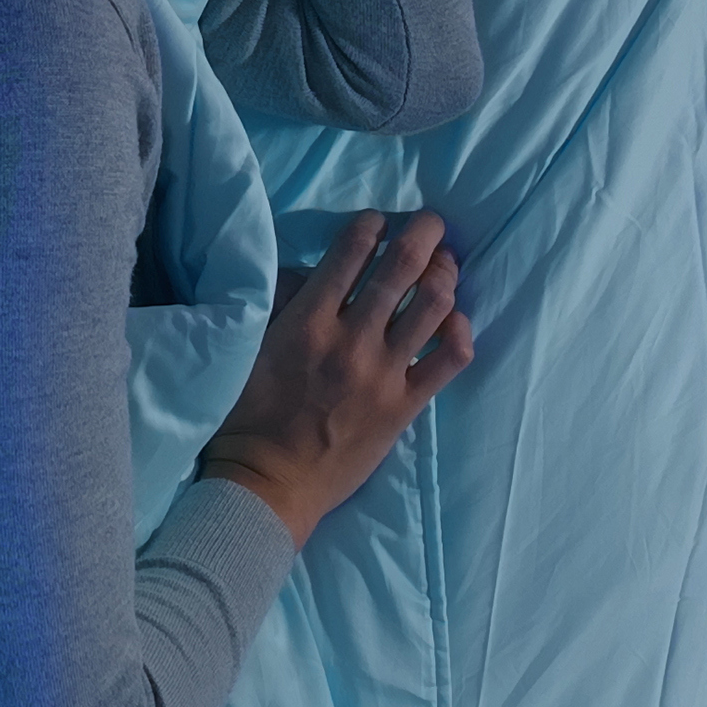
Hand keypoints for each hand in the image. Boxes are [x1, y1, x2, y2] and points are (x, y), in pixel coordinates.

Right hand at [196, 210, 472, 546]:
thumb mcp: (248, 349)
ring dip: (444, 273)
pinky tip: (454, 320)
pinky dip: (459, 331)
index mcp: (308, 320)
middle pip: (402, 265)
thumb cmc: (247, 417)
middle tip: (431, 222)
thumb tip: (303, 271)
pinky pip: (450, 360)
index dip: (371, 224)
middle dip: (423, 232)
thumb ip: (278, 305)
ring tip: (445, 263)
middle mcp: (352, 339)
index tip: (378, 222)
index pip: (351, 249)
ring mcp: (384, 373)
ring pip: (432, 304)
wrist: (268, 485)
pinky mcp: (405, 406)